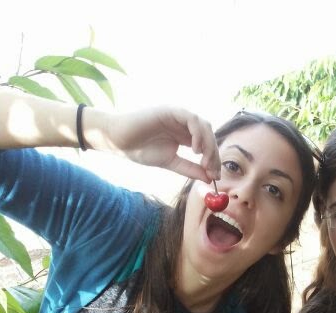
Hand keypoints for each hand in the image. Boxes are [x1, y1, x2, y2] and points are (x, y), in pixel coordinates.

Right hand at [101, 106, 220, 180]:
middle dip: (214, 154)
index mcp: (185, 135)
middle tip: (213, 171)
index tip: (215, 177)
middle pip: (209, 135)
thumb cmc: (141, 150)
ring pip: (204, 126)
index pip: (207, 145)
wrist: (120, 141)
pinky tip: (196, 149)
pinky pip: (192, 120)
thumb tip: (210, 178)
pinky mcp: (171, 111)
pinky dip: (198, 134)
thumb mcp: (171, 163)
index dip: (213, 160)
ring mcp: (178, 116)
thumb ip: (190, 169)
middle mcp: (184, 124)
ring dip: (209, 144)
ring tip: (205, 162)